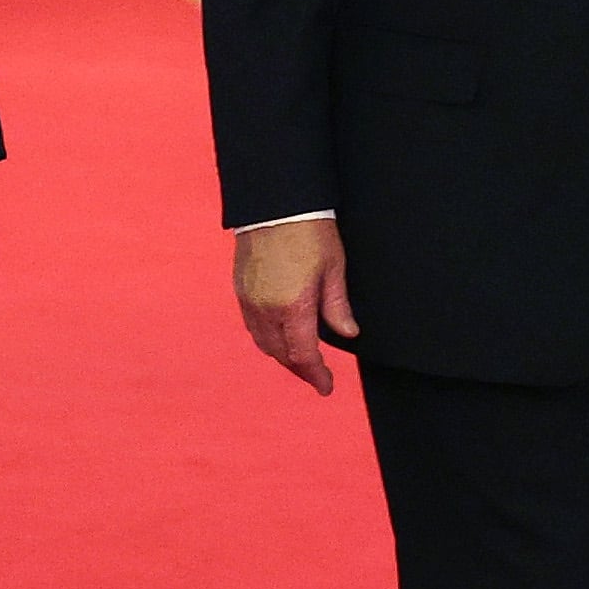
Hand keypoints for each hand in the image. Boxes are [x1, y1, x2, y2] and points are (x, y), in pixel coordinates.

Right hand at [234, 217, 356, 393]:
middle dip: (300, 369)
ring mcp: (249, 301)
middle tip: (316, 376)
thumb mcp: (333, 268)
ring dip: (282, 356)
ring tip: (299, 359)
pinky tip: (279, 335)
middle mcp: (267, 310)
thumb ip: (337, 306)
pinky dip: (267, 338)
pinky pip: (252, 326)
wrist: (274, 202)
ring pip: (264, 343)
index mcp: (293, 307)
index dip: (316, 375)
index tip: (326, 386)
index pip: (304, 356)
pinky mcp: (240, 290)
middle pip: (282, 355)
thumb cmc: (308, 231)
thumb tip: (348, 333)